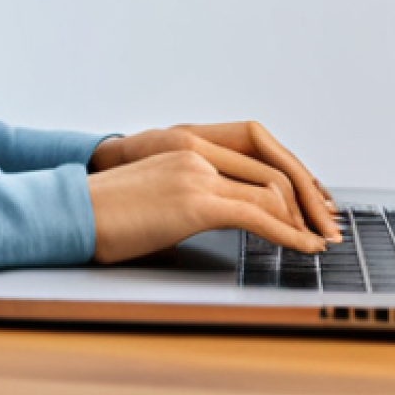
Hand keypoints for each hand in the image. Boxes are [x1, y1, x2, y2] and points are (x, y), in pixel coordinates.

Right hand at [86, 122, 340, 263]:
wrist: (70, 209)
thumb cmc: (102, 209)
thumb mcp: (150, 193)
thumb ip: (181, 195)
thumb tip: (202, 222)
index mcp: (184, 146)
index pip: (253, 158)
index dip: (287, 182)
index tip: (305, 207)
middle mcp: (194, 152)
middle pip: (270, 171)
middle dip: (305, 201)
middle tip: (324, 227)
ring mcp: (195, 174)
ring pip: (271, 192)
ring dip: (303, 220)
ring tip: (319, 242)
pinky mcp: (194, 201)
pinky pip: (258, 216)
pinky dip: (289, 234)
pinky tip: (304, 248)